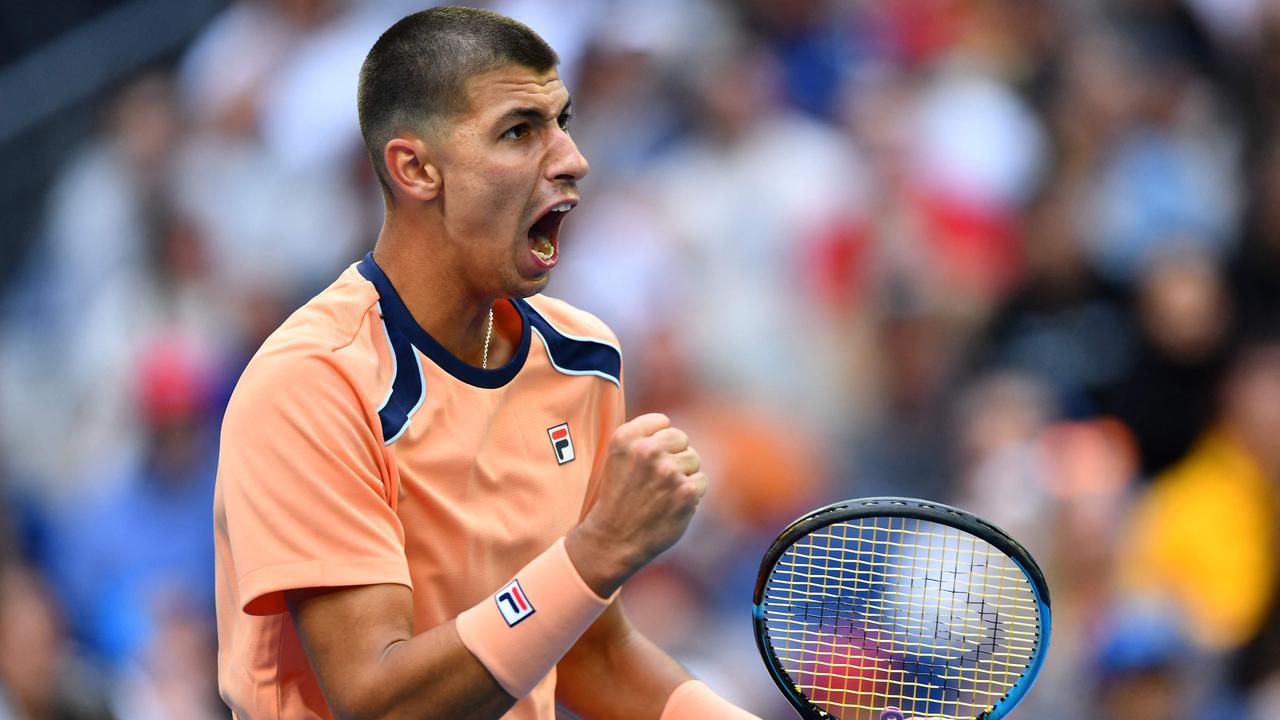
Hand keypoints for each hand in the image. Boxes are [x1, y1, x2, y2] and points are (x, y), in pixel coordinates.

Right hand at [565, 413, 707, 596]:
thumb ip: (644, 436)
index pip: (662, 422)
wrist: (613, 539)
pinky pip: (701, 481)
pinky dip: (691, 494)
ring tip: (662, 493)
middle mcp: (647, 450)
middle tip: (656, 479)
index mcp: (626, 437)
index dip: (658, 441)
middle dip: (674, 456)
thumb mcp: (619, 456)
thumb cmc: (618, 497)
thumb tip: (676, 430)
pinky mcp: (686, 491)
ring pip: (694, 460)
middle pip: (681, 439)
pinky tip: (671, 504)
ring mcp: (668, 470)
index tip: (647, 460)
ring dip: (683, 475)